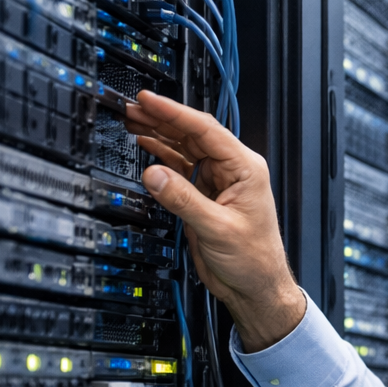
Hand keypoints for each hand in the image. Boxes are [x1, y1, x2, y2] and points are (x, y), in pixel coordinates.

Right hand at [124, 90, 305, 350]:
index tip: (149, 100)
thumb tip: (155, 174)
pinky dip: (161, 156)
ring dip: (159, 134)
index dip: (174, 112)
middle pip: (192, 134)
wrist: (256, 286)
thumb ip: (184, 200)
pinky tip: (145, 146)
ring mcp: (217, 181)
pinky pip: (180, 168)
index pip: (205, 130)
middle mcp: (232, 170)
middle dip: (161, 118)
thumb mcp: (217, 228)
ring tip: (132, 121)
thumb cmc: (254, 259)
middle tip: (132, 107)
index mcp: (245, 168)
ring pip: (184, 148)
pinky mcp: (204, 195)